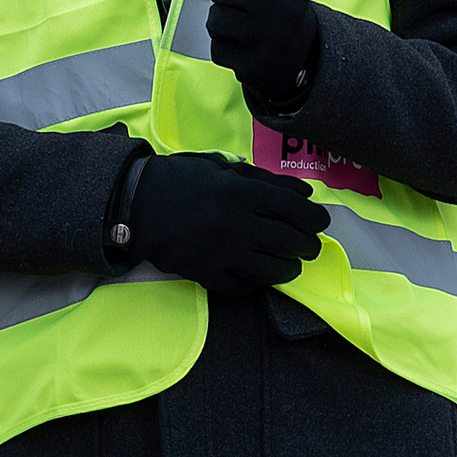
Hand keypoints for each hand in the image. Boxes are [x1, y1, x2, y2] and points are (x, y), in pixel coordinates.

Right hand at [126, 152, 327, 295]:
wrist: (136, 204)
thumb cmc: (180, 180)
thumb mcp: (223, 169)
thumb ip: (265, 181)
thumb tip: (304, 193)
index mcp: (244, 194)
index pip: (297, 210)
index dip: (316, 218)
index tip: (320, 222)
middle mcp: (239, 226)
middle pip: (291, 243)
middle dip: (308, 247)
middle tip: (308, 246)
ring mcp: (223, 254)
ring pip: (272, 271)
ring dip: (289, 270)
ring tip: (291, 266)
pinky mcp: (206, 273)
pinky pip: (241, 288)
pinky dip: (254, 285)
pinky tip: (257, 278)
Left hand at [208, 0, 320, 111]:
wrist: (302, 60)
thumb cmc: (281, 10)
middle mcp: (283, 9)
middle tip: (244, 2)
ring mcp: (267, 39)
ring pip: (215, 17)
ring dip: (222, 21)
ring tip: (243, 24)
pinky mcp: (252, 65)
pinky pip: (216, 46)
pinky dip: (223, 46)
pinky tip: (243, 45)